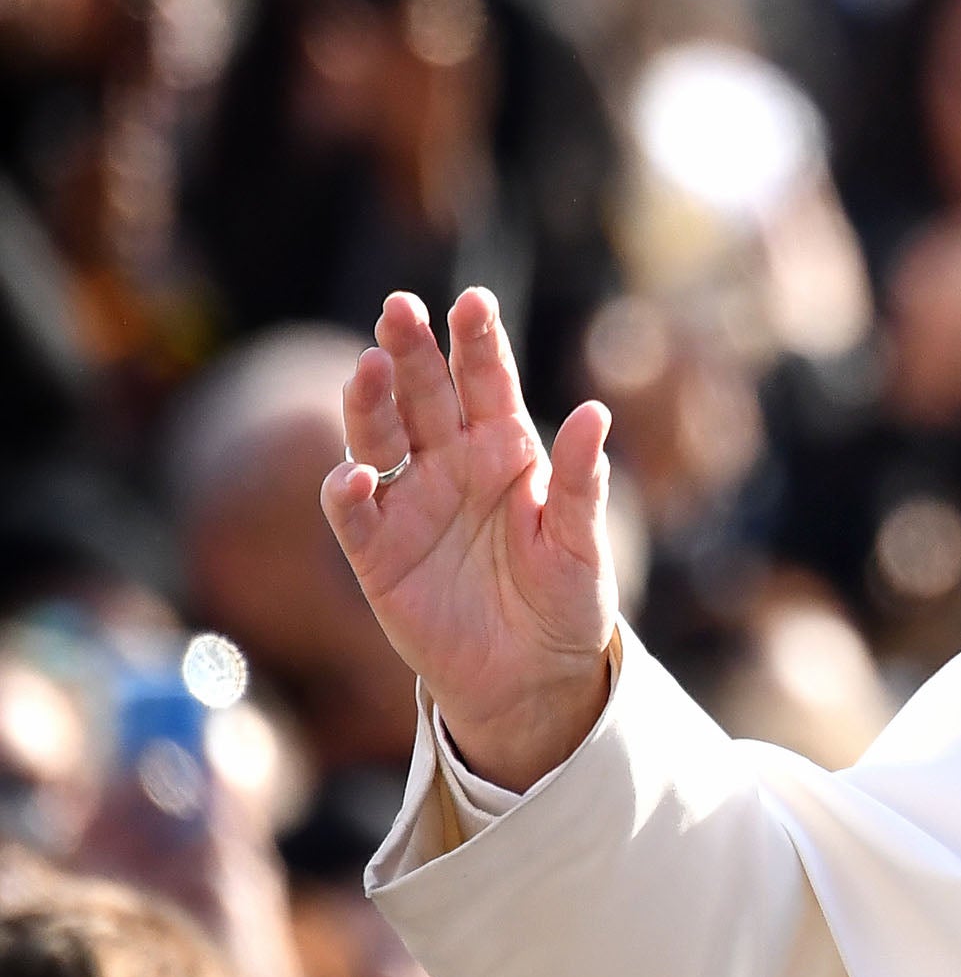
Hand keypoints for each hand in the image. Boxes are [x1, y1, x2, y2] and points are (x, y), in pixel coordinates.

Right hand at [322, 288, 614, 791]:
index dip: (477, 341)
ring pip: (377, 437)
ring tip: (371, 369)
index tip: (474, 301)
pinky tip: (355, 476)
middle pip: (422, 393)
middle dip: (411, 349)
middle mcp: (451, 463)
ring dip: (368, 402)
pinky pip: (354, 514)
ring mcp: (411, 503)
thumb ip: (580, 481)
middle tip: (400, 308)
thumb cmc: (565, 601)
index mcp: (507, 448)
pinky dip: (348, 493)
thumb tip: (596, 412)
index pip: (487, 381)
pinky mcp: (378, 553)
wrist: (535, 676)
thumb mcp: (582, 543)